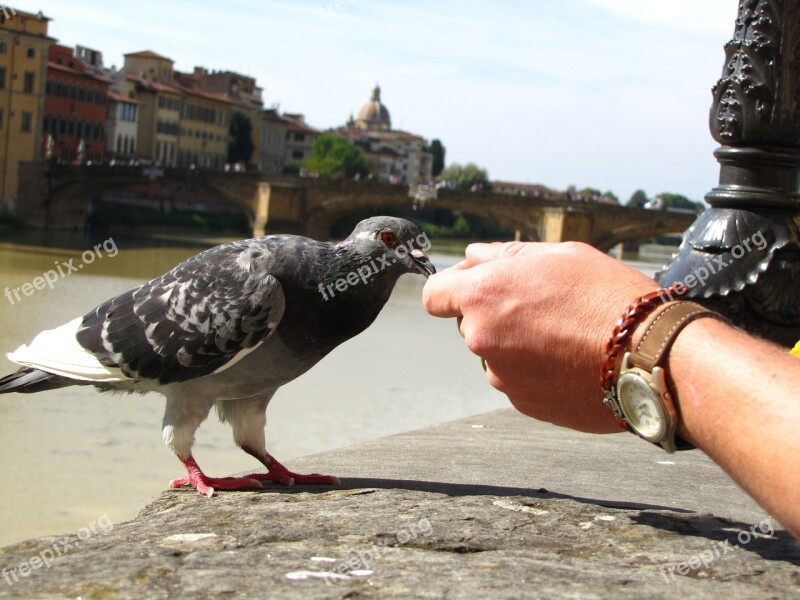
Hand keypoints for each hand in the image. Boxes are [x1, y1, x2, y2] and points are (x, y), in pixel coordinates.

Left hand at [423, 242, 659, 432]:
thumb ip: (504, 256)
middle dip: (493, 314)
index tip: (474, 286)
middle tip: (541, 305)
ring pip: (496, 353)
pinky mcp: (523, 403)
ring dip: (516, 344)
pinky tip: (571, 358)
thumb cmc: (608, 296)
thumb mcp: (558, 255)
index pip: (434, 295)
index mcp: (483, 296)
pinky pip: (518, 379)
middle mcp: (482, 338)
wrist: (649, 355)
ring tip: (565, 334)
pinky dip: (536, 370)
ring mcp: (501, 375)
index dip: (452, 288)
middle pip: (468, 324)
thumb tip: (473, 256)